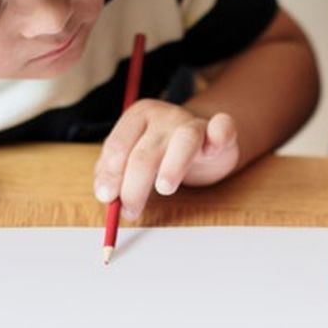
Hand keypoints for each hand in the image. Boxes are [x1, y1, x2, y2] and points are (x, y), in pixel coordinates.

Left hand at [93, 99, 239, 217]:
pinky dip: (219, 135)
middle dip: (133, 186)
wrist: (203, 138)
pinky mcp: (220, 131)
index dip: (111, 174)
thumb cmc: (163, 151)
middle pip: (145, 153)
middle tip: (130, 211)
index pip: (118, 145)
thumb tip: (105, 195)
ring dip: (172, 166)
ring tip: (164, 188)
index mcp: (138, 117)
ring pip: (183, 142)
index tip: (107, 198)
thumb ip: (114, 172)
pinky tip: (213, 148)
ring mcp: (194, 122)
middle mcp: (165, 116)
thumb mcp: (132, 156)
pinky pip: (222, 128)